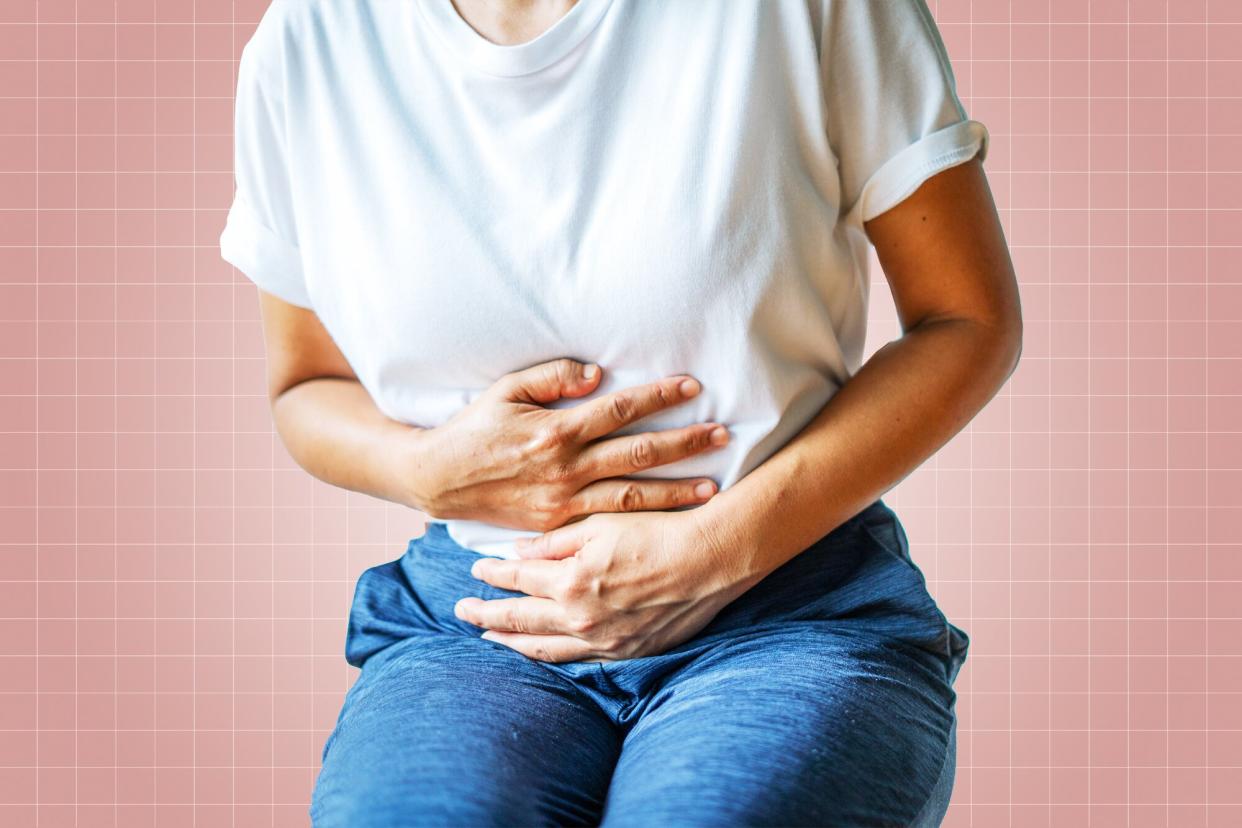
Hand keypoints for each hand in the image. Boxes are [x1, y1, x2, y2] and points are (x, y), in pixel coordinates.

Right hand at [411, 358, 730, 531]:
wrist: (439, 480)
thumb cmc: (474, 428)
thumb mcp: (506, 391)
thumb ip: (552, 377)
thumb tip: (598, 373)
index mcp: (555, 430)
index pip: (620, 409)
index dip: (659, 396)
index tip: (693, 385)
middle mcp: (565, 468)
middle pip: (637, 453)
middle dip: (684, 444)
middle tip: (723, 434)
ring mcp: (563, 501)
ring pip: (631, 495)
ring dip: (676, 491)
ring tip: (714, 486)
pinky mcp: (558, 523)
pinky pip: (608, 520)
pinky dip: (642, 518)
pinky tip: (670, 518)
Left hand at [453, 510, 749, 662]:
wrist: (712, 561)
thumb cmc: (658, 532)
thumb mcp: (601, 524)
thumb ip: (556, 541)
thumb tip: (519, 553)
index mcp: (570, 582)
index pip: (517, 579)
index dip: (492, 574)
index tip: (475, 569)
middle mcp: (580, 618)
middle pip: (520, 619)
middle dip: (487, 613)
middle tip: (462, 609)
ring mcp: (603, 641)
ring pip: (544, 648)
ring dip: (511, 641)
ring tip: (489, 636)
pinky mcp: (627, 652)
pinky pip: (578, 661)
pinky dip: (551, 656)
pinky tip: (540, 651)